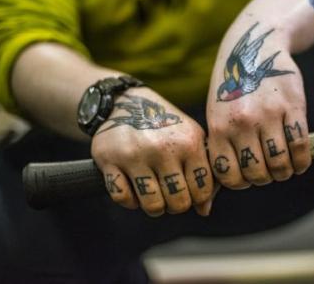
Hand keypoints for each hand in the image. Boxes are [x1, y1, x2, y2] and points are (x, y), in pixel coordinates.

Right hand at [91, 87, 213, 216]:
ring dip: (154, 207)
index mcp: (189, 143)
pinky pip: (123, 198)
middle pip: (178, 202)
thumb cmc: (165, 125)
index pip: (202, 190)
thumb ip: (202, 172)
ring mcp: (135, 154)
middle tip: (170, 196)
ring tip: (154, 196)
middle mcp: (163, 148)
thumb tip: (204, 210)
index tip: (189, 192)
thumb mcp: (190, 139)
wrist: (126, 103)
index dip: (197, 198)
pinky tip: (134, 189)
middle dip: (175, 205)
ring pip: (152, 205)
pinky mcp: (109, 159)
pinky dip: (129, 200)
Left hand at [206, 22, 310, 187]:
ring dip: (285, 172)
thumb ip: (220, 144)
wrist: (254, 48)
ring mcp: (269, 115)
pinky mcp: (293, 107)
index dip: (241, 182)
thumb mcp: (216, 113)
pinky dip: (302, 162)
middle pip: (257, 173)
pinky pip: (301, 147)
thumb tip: (219, 185)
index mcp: (220, 127)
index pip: (229, 175)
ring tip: (285, 167)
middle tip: (269, 172)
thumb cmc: (233, 87)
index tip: (248, 177)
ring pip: (280, 164)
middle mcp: (242, 123)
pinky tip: (300, 161)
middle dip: (265, 178)